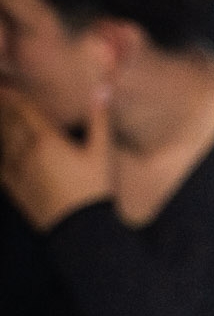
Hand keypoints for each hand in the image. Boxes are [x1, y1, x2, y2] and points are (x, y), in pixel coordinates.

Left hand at [0, 85, 113, 231]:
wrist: (80, 229)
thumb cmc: (94, 189)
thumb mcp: (103, 153)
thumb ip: (100, 120)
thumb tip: (102, 91)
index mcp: (47, 140)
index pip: (23, 111)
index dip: (11, 96)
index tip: (3, 86)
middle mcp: (26, 152)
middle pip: (8, 123)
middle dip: (3, 108)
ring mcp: (18, 171)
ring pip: (2, 142)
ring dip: (0, 127)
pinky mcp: (16, 188)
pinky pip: (0, 166)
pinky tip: (1, 150)